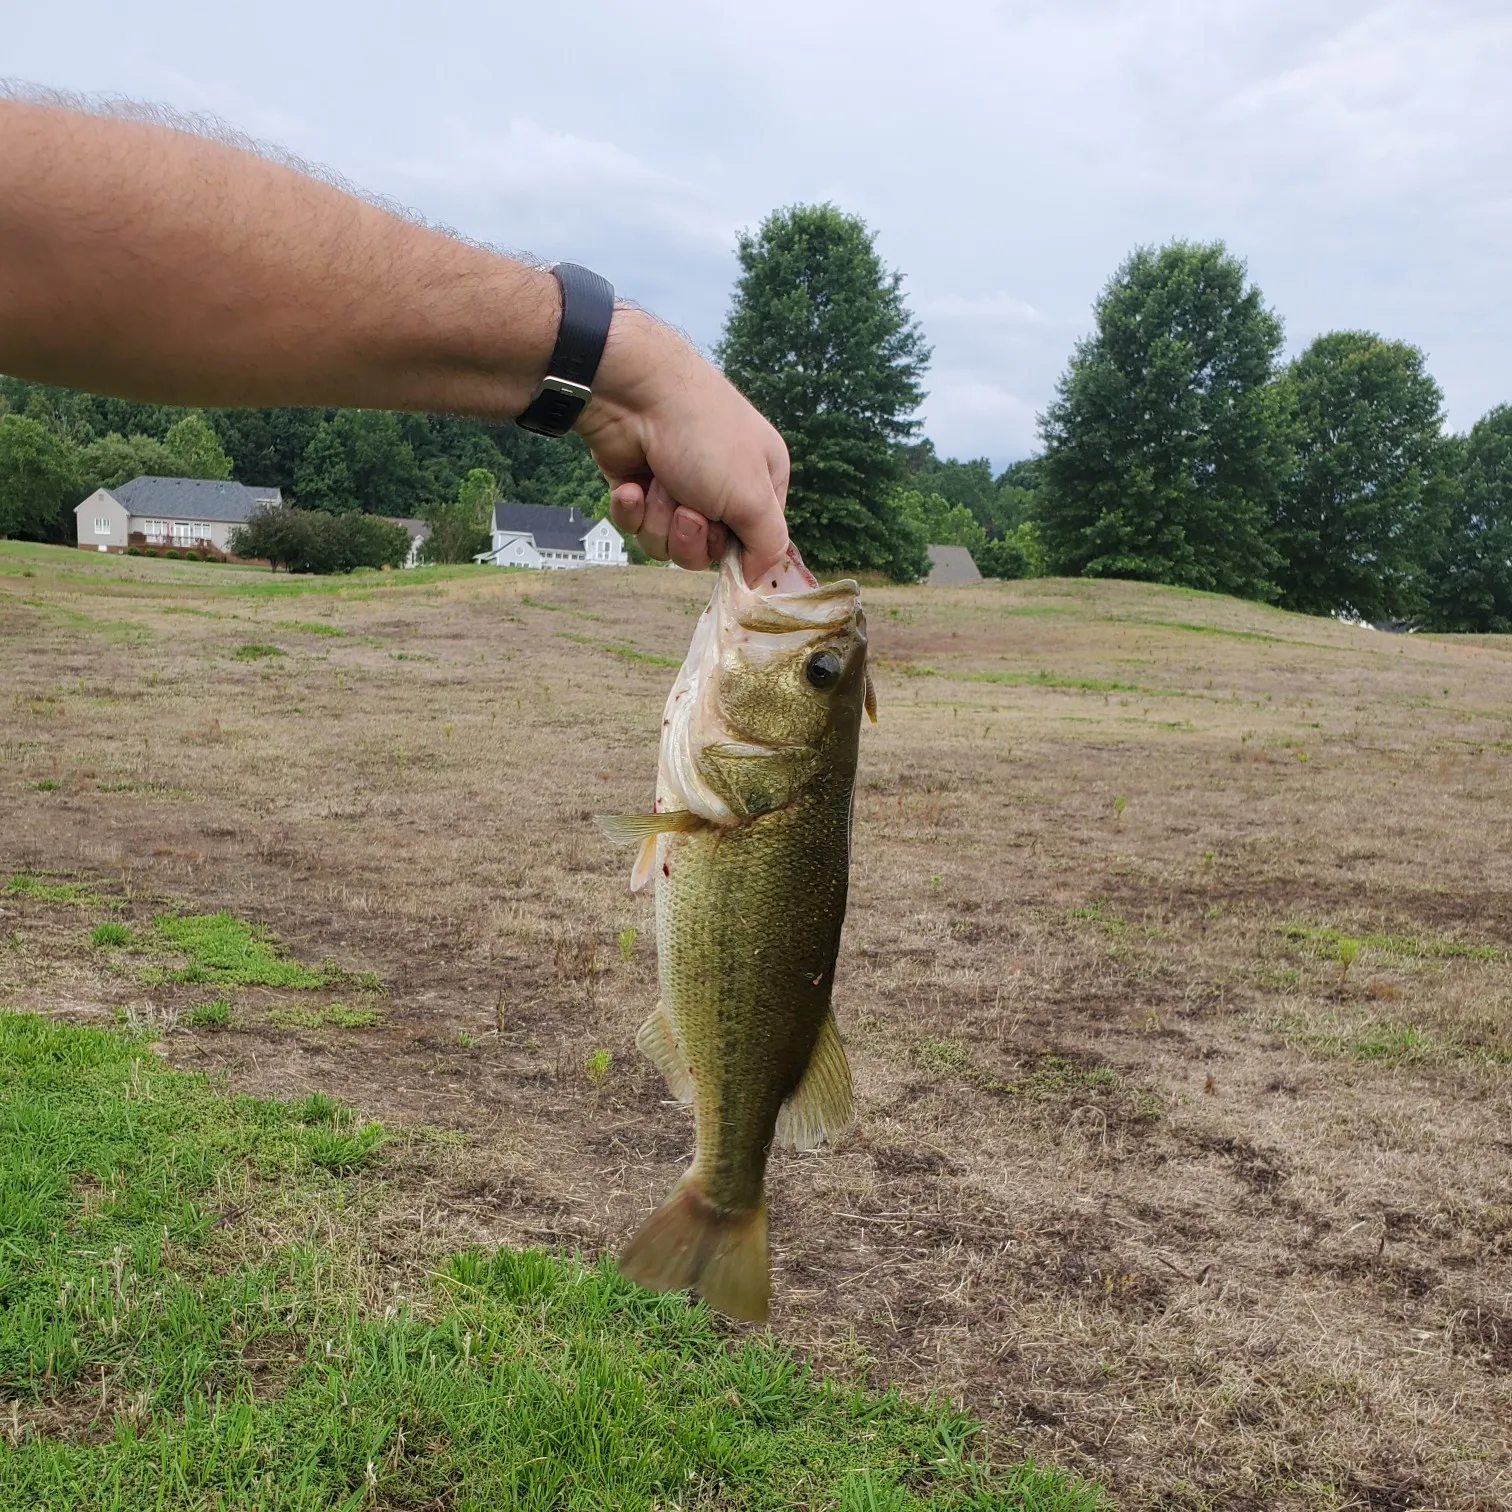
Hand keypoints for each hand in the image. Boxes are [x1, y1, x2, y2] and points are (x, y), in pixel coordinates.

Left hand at [576, 306, 789, 580]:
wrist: (636, 394)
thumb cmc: (705, 438)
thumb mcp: (754, 498)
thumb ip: (768, 545)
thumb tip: (756, 578)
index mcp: (760, 484)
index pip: (755, 543)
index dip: (735, 550)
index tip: (723, 540)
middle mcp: (721, 487)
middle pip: (705, 551)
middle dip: (690, 535)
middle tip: (688, 507)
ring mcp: (676, 487)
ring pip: (666, 543)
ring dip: (660, 519)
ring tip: (660, 484)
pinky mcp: (637, 488)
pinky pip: (635, 525)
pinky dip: (632, 508)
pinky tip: (633, 482)